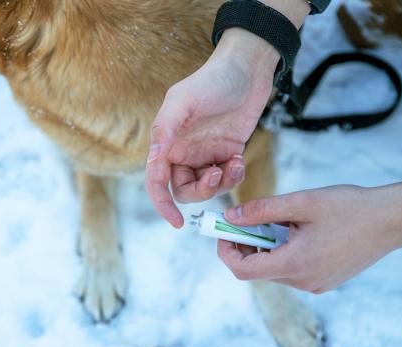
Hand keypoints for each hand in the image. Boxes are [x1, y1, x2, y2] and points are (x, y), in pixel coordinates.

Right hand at [145, 28, 279, 228]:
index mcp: (167, 142)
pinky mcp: (227, 153)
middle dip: (201, 191)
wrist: (248, 68)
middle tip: (216, 176)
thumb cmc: (212, 80)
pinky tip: (239, 159)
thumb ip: (164, 131)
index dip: (162, 204)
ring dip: (221, 184)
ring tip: (233, 163)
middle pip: (183, 190)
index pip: (157, 181)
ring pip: (207, 188)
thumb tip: (153, 160)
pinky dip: (234, 176)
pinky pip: (227, 178)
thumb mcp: (182, 101)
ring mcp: (206, 154)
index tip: (176, 222)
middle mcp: (184, 152)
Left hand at [217, 181, 401, 292]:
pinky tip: (295, 230)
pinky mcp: (324, 280)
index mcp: (295, 264)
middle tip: (245, 219)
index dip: (226, 252)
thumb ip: (262, 210)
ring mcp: (315, 284)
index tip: (222, 231)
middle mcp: (303, 281)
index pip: (243, 271)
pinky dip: (283, 251)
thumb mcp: (301, 202)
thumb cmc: (350, 208)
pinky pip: (291, 270)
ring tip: (278, 220)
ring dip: (265, 246)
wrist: (392, 220)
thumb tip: (230, 217)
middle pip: (257, 269)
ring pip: (274, 269)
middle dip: (245, 245)